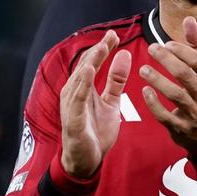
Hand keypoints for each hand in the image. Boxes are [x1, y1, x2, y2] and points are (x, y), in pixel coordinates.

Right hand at [59, 30, 130, 177]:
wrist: (87, 161)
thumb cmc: (95, 130)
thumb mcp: (111, 102)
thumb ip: (116, 80)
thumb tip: (124, 54)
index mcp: (83, 88)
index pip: (93, 62)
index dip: (103, 48)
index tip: (115, 34)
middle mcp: (74, 93)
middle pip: (86, 67)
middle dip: (98, 51)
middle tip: (111, 35)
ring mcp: (72, 106)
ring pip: (81, 80)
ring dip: (90, 63)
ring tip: (101, 48)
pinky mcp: (74, 120)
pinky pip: (78, 99)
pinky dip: (83, 84)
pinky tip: (90, 72)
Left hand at [140, 16, 196, 152]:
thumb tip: (188, 19)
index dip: (180, 50)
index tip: (166, 43)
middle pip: (185, 75)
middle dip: (166, 60)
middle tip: (152, 49)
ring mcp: (195, 115)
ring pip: (175, 95)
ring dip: (157, 80)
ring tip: (143, 69)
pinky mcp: (182, 129)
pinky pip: (165, 116)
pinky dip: (153, 103)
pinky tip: (144, 91)